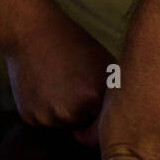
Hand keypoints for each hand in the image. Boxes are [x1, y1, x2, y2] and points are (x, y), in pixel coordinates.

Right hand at [2, 8, 112, 143]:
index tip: (97, 97)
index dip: (104, 111)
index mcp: (92, 97)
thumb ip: (117, 93)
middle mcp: (68, 112)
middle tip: (75, 86)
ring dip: (63, 113)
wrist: (30, 33)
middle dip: (84, 113)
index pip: (106, 122)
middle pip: (85, 126)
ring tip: (58, 84)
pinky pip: (43, 122)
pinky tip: (43, 87)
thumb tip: (131, 114)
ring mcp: (46, 116)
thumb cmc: (72, 44)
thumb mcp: (105, 64)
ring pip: (63, 125)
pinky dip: (44, 109)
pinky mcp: (29, 117)